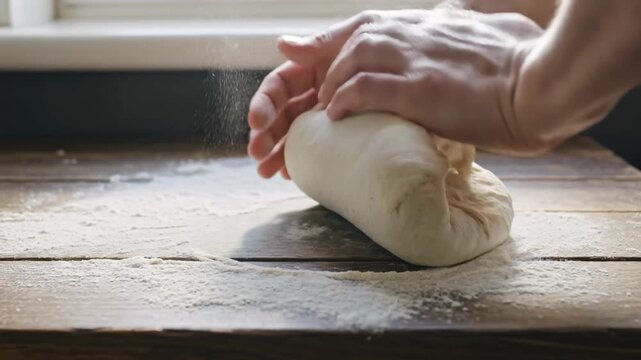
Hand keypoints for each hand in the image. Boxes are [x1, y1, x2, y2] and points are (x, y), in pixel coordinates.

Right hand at [247, 10, 441, 177]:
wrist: (455, 81)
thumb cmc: (409, 55)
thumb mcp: (366, 42)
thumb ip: (327, 44)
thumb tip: (282, 43)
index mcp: (321, 67)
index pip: (282, 84)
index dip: (266, 102)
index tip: (257, 123)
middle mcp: (325, 90)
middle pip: (285, 111)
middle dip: (266, 132)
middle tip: (257, 154)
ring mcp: (338, 113)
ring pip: (299, 131)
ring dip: (279, 149)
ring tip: (267, 170)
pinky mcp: (352, 135)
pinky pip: (322, 147)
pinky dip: (305, 159)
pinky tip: (293, 173)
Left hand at [319, 10, 546, 153]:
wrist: (548, 85)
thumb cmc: (529, 62)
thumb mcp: (493, 29)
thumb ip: (468, 23)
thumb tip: (463, 18)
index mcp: (434, 23)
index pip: (369, 23)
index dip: (333, 37)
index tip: (303, 48)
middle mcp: (420, 34)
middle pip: (355, 37)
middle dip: (327, 63)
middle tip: (318, 92)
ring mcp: (420, 59)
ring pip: (354, 58)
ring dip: (334, 82)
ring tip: (329, 106)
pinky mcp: (422, 89)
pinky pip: (367, 89)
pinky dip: (346, 99)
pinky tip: (338, 115)